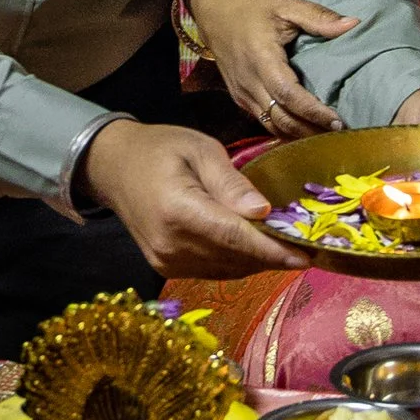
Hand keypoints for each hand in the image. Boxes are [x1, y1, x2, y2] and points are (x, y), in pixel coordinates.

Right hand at [81, 117, 301, 276]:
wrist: (112, 167)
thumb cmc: (160, 149)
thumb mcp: (200, 150)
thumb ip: (231, 183)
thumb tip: (263, 212)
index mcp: (178, 211)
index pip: (235, 238)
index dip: (273, 250)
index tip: (307, 255)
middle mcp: (171, 246)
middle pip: (236, 258)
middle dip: (274, 253)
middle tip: (307, 241)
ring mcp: (167, 262)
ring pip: (229, 269)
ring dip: (258, 259)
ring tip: (285, 243)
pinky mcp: (167, 268)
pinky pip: (214, 271)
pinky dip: (238, 261)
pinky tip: (254, 245)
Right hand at [188, 0, 351, 136]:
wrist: (213, 10)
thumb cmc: (250, 5)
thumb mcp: (285, 3)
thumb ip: (317, 17)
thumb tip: (353, 24)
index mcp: (261, 58)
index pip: (288, 95)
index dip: (313, 112)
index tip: (337, 121)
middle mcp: (248, 81)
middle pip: (280, 118)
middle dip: (309, 131)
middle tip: (338, 134)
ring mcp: (241, 92)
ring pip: (270, 124)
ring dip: (297, 134)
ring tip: (324, 135)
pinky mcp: (239, 96)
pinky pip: (262, 119)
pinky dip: (283, 128)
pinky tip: (303, 128)